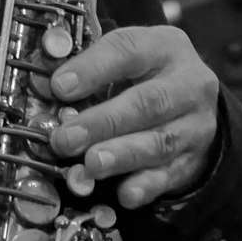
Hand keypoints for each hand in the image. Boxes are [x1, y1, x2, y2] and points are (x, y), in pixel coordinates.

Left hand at [48, 24, 219, 209]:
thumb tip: (45, 88)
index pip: (128, 51)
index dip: (93, 69)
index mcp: (164, 47)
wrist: (193, 102)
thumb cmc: (146, 75)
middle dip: (104, 123)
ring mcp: (195, 124)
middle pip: (148, 102)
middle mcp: (188, 84)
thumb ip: (88, 69)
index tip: (59, 87)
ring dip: (122, 155)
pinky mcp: (193, 158)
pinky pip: (171, 174)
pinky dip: (146, 185)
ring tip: (91, 165)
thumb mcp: (123, 59)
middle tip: (67, 139)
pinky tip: (124, 193)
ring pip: (161, 141)